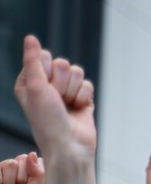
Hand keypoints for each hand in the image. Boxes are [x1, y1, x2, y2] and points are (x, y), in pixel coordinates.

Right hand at [0, 153, 44, 183]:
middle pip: (23, 158)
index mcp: (29, 176)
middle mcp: (15, 172)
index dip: (32, 174)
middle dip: (20, 178)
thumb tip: (33, 154)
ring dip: (8, 182)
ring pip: (10, 163)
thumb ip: (38, 173)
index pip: (35, 160)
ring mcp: (1, 172)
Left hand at [13, 36, 95, 163]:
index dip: (47, 71)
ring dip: (73, 90)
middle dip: (62, 83)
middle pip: (63, 64)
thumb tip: (30, 37)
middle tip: (57, 100)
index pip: (44, 56)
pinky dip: (84, 97)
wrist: (70, 145)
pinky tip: (78, 109)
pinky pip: (87, 84)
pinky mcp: (82, 98)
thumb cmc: (47, 121)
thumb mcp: (35, 87)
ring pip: (77, 72)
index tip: (44, 89)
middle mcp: (47, 85)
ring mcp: (65, 92)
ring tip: (68, 106)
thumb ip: (33, 60)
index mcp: (30, 81)